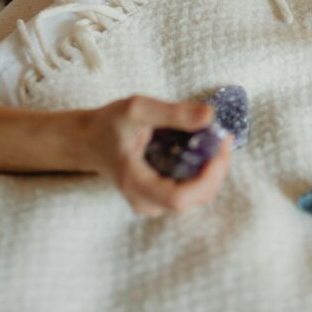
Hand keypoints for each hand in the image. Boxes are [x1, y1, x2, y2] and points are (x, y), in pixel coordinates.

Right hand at [83, 95, 230, 216]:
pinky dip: (201, 170)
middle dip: (216, 169)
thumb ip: (172, 113)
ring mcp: (152, 203)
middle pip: (194, 199)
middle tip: (223, 137)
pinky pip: (189, 190)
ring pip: (195, 196)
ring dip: (211, 169)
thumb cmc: (109, 123)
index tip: (219, 148)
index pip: (180, 199)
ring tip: (215, 138)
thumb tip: (210, 116)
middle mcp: (145, 202)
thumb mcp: (136, 108)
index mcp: (136, 184)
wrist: (88, 140)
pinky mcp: (158, 198)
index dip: (207, 178)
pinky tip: (201, 147)